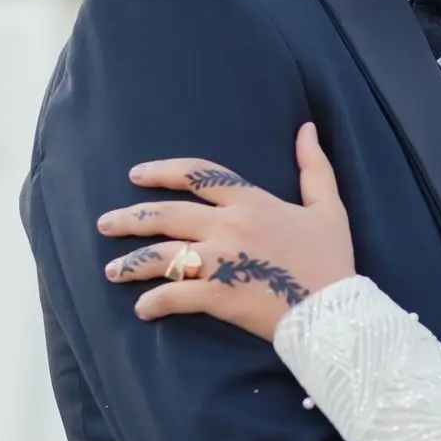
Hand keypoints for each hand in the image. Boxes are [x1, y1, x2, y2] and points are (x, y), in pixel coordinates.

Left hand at [98, 123, 353, 341]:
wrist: (334, 311)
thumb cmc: (332, 261)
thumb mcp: (329, 208)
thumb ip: (315, 167)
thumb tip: (306, 128)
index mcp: (252, 202)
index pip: (197, 174)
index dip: (162, 172)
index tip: (136, 176)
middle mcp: (229, 225)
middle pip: (166, 215)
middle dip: (131, 218)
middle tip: (105, 224)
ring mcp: (220, 260)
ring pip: (161, 256)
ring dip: (131, 264)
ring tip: (112, 271)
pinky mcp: (217, 295)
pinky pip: (173, 294)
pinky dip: (154, 302)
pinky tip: (143, 308)